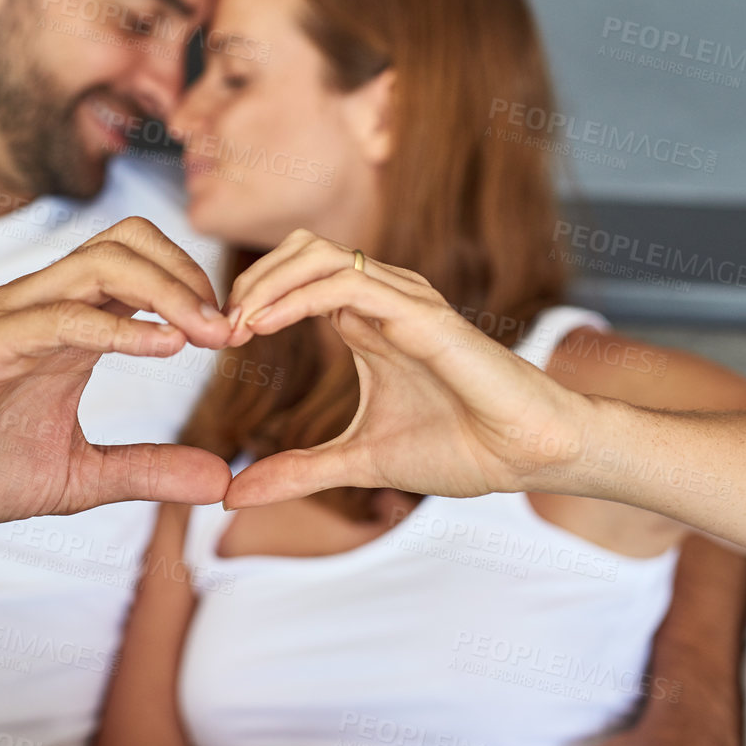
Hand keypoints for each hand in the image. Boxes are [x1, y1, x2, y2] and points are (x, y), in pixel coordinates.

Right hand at [0, 217, 234, 526]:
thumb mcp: (80, 479)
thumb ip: (149, 471)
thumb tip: (223, 482)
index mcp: (70, 325)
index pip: (146, 267)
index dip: (201, 290)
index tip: (242, 338)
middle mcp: (45, 304)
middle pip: (132, 241)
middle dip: (194, 274)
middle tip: (236, 330)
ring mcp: (14, 315)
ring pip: (103, 261)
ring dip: (170, 290)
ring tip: (212, 334)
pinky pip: (62, 315)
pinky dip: (120, 325)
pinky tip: (164, 348)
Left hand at [218, 230, 590, 508]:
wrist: (528, 457)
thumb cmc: (461, 448)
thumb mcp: (357, 462)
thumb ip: (297, 472)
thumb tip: (232, 495)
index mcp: (368, 321)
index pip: (297, 278)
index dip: (252, 300)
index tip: (217, 342)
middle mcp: (385, 298)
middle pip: (302, 250)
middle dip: (252, 281)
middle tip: (217, 329)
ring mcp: (405, 300)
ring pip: (320, 255)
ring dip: (267, 284)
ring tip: (235, 326)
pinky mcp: (423, 315)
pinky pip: (351, 285)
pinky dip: (299, 296)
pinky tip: (264, 326)